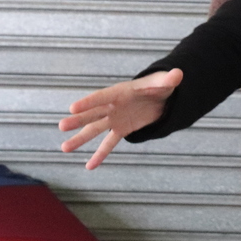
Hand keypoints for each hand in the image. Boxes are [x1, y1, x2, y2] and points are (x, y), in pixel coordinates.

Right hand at [58, 68, 182, 169]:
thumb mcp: (164, 82)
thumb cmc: (159, 86)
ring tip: (64, 148)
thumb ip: (169, 80)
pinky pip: (108, 143)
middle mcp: (113, 106)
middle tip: (62, 126)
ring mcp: (115, 119)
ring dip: (80, 138)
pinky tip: (89, 166)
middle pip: (94, 113)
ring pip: (95, 129)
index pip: (103, 97)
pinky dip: (100, 155)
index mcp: (120, 92)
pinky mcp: (121, 129)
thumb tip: (178, 74)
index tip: (72, 107)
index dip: (89, 102)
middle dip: (79, 120)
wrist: (160, 97)